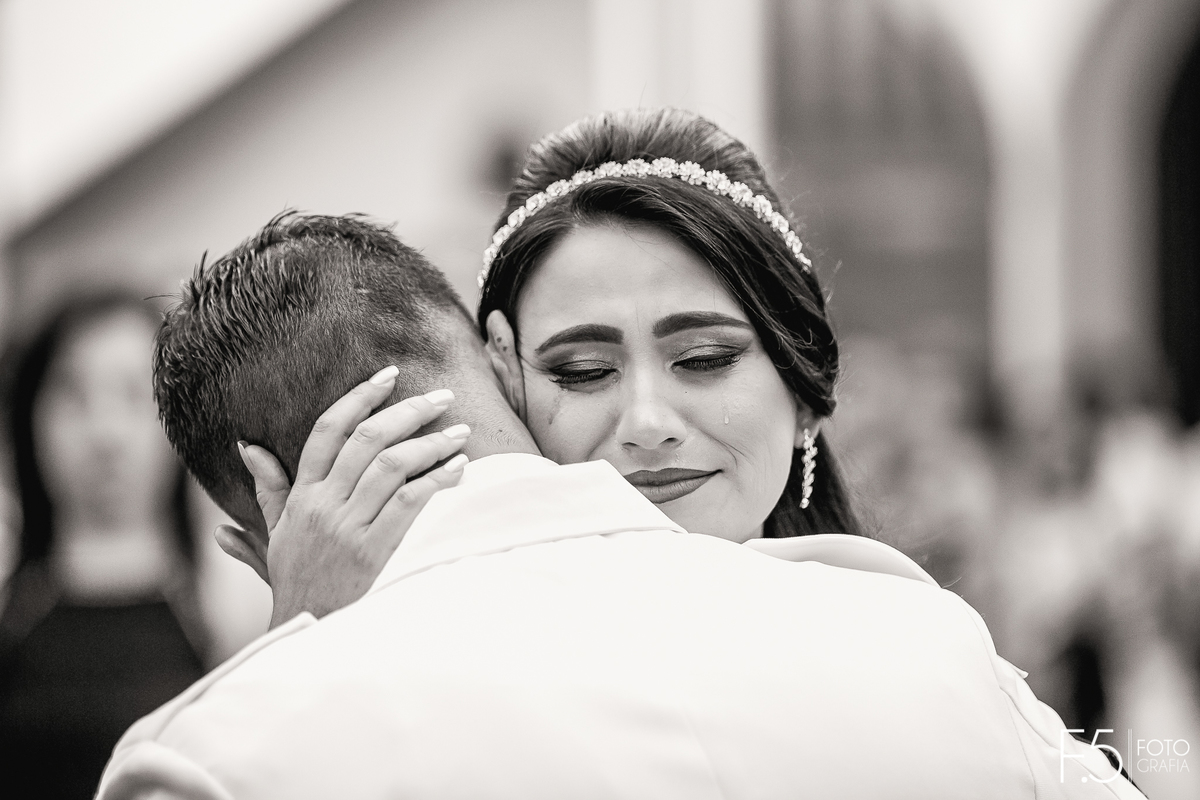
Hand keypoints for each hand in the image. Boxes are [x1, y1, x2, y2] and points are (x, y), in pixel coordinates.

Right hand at [217, 366, 469, 627]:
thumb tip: (247, 448)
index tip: (388, 375)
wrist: (308, 639)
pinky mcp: (374, 552)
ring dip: (432, 443)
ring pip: (393, 464)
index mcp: (303, 497)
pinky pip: (411, 502)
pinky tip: (458, 470)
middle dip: (408, 410)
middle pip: (367, 438)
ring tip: (459, 432)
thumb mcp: (276, 537)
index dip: (359, 397)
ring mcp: (349, 528)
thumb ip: (268, 491)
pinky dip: (438, 480)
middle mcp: (323, 506)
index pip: (327, 430)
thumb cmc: (299, 588)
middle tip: (440, 396)